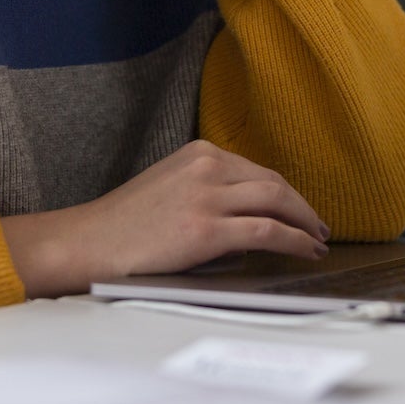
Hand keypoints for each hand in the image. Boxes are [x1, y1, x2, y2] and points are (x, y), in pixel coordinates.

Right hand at [0, 140, 329, 297]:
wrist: (87, 242)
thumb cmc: (122, 224)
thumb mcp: (169, 186)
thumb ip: (205, 189)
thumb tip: (245, 214)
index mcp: (199, 153)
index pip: (257, 171)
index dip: (285, 193)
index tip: (298, 209)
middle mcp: (208, 167)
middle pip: (274, 183)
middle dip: (302, 207)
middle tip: (317, 227)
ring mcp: (208, 197)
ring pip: (277, 202)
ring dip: (305, 223)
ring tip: (317, 241)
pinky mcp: (207, 230)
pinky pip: (268, 231)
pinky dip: (296, 240)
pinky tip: (307, 250)